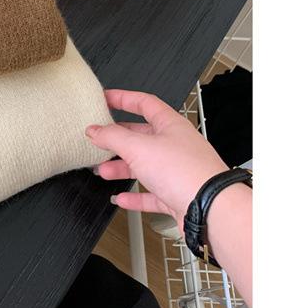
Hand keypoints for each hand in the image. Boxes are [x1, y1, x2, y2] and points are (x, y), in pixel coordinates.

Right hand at [86, 89, 228, 227]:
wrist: (211, 209)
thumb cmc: (186, 172)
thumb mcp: (139, 147)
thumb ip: (112, 137)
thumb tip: (95, 130)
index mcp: (170, 124)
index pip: (144, 103)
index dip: (123, 98)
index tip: (105, 98)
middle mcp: (175, 145)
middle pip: (141, 136)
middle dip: (117, 140)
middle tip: (98, 140)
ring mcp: (177, 171)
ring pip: (144, 165)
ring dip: (121, 168)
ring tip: (103, 170)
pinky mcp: (177, 194)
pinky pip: (151, 193)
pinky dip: (134, 196)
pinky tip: (121, 198)